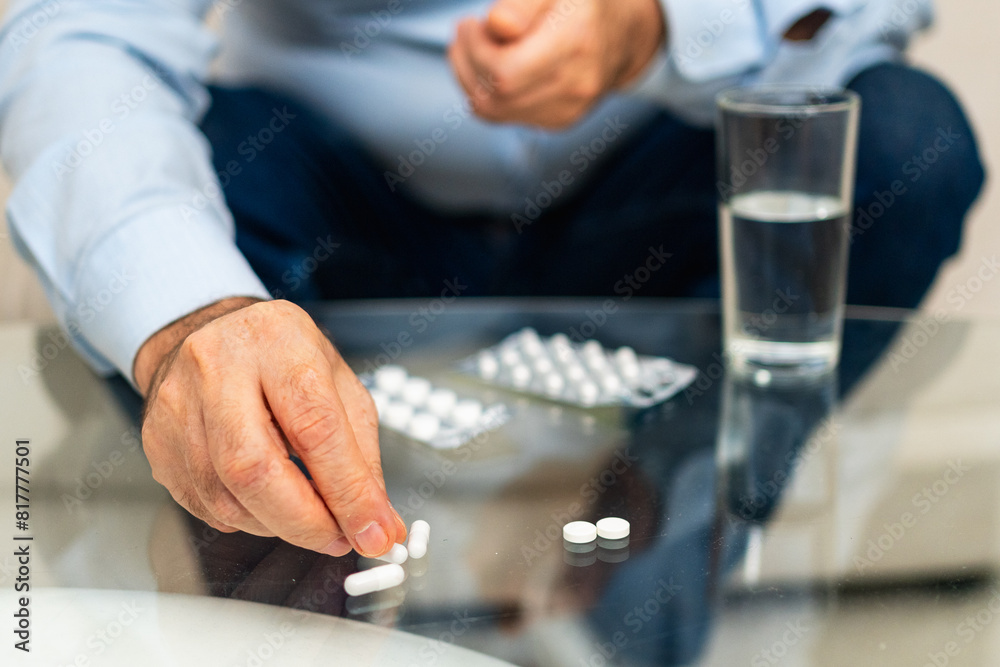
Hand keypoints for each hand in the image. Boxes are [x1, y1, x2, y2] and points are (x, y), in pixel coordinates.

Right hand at [135, 298, 404, 557]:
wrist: (212, 333)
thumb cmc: (283, 358)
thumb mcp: (339, 385)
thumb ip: (362, 456)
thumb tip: (379, 523)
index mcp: (278, 342)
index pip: (315, 428)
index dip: (348, 491)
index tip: (374, 532)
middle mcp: (219, 367)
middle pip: (254, 469)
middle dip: (305, 522)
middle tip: (338, 538)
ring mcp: (178, 404)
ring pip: (225, 497)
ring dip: (277, 525)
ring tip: (306, 516)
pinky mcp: (155, 440)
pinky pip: (202, 505)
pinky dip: (245, 518)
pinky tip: (265, 501)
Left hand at [448, 0, 664, 128]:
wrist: (624, 34)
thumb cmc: (583, 2)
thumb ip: (523, 3)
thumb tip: (497, 25)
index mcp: (575, 41)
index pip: (506, 72)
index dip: (477, 51)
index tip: (473, 23)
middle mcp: (576, 83)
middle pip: (496, 94)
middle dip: (468, 61)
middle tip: (468, 31)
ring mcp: (568, 109)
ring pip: (493, 110)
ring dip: (470, 77)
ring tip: (473, 45)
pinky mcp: (559, 122)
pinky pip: (504, 116)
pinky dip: (484, 91)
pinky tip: (488, 66)